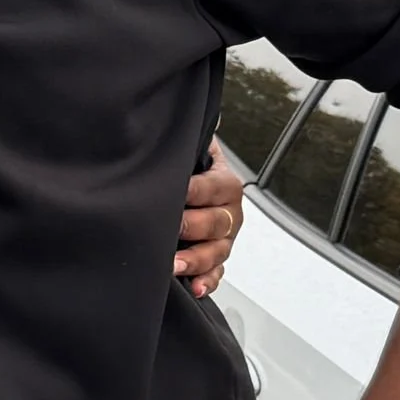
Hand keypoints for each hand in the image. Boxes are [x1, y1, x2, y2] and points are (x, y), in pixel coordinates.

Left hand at [176, 139, 243, 297]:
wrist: (193, 187)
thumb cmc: (189, 169)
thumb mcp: (195, 149)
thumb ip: (196, 136)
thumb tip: (208, 111)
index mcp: (224, 184)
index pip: (212, 187)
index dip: (193, 190)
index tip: (174, 192)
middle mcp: (229, 213)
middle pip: (217, 222)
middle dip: (192, 226)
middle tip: (170, 227)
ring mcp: (224, 239)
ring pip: (217, 252)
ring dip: (197, 260)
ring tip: (175, 265)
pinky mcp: (215, 260)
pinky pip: (216, 275)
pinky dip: (207, 282)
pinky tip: (195, 288)